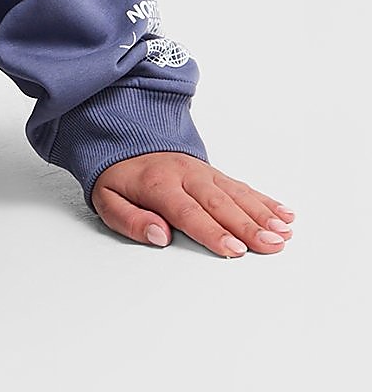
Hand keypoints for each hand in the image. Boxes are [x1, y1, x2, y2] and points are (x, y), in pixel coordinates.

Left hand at [91, 153, 293, 255]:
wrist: (126, 141)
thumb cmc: (119, 177)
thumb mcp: (107, 200)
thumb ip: (130, 220)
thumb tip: (159, 236)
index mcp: (157, 183)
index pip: (188, 211)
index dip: (212, 232)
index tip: (233, 250)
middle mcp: (185, 175)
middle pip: (220, 203)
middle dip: (248, 226)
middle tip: (271, 244)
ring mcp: (204, 173)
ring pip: (237, 194)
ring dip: (262, 214)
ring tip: (283, 232)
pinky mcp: (215, 174)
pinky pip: (242, 187)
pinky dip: (265, 201)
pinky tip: (284, 214)